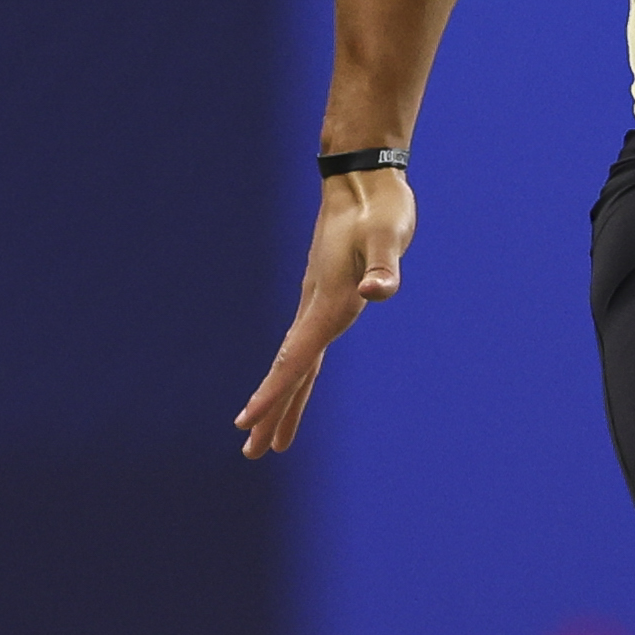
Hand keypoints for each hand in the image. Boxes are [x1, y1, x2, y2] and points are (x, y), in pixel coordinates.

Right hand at [233, 169, 413, 455]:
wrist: (362, 180)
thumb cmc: (380, 209)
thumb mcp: (388, 237)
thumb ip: (384, 266)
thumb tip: (378, 290)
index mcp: (326, 302)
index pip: (294, 358)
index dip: (272, 393)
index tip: (246, 423)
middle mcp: (316, 308)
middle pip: (289, 371)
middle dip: (270, 413)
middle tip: (252, 454)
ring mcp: (318, 304)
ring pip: (296, 364)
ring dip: (283, 402)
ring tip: (270, 441)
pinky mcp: (327, 298)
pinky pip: (308, 348)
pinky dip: (299, 374)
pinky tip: (296, 384)